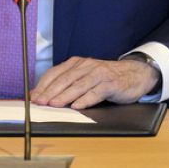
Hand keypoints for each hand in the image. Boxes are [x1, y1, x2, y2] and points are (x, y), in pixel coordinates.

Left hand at [30, 56, 158, 109]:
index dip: (43, 85)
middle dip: (51, 91)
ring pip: (79, 85)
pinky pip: (97, 91)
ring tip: (54, 104)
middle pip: (65, 79)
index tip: (33, 97)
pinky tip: (78, 106)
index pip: (55, 73)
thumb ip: (65, 84)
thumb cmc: (105, 78)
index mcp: (77, 63)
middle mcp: (87, 65)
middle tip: (40, 102)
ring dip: (65, 95)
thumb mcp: (84, 77)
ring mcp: (100, 73)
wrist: (135, 74)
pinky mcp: (111, 83)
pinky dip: (86, 99)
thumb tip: (39, 95)